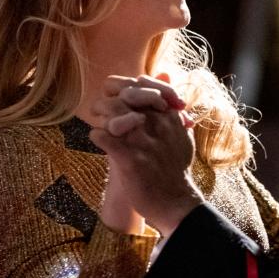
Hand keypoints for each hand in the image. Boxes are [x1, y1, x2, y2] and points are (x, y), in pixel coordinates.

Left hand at [90, 75, 203, 235]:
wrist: (176, 201)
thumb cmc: (176, 169)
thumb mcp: (181, 133)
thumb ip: (172, 105)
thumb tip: (167, 76)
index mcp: (168, 115)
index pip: (141, 83)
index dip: (125, 86)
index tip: (119, 98)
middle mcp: (157, 123)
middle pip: (124, 94)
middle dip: (108, 98)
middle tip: (99, 109)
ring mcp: (143, 140)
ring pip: (112, 111)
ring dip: (101, 115)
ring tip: (98, 123)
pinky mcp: (130, 159)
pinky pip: (103, 136)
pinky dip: (97, 135)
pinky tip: (99, 140)